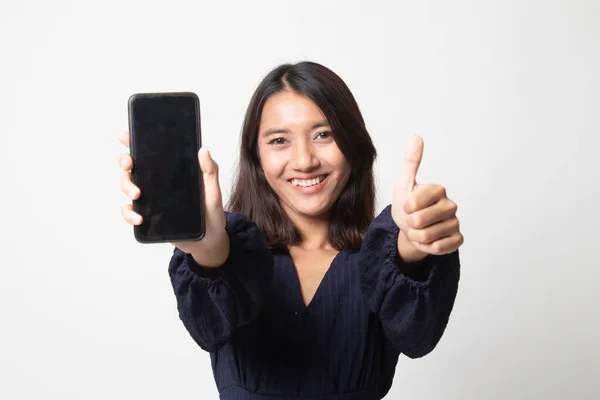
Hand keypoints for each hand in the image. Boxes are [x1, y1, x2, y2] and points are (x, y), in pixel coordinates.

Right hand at [118, 131, 228, 263]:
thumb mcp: (213, 191)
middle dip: (124, 162)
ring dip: (126, 187)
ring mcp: (150, 200)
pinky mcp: (148, 217)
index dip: (134, 142)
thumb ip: (210, 171)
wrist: (208, 241)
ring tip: (137, 194)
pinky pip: (129, 212)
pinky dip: (128, 213)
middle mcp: (157, 183)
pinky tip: (139, 218)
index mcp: (171, 172)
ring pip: (127, 187)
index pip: (150, 154)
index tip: (125, 136)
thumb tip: (204, 150)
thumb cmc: (210, 213)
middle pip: (132, 168)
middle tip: (129, 164)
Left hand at [391, 136, 463, 261]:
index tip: (407, 205)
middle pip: (420, 220)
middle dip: (409, 224)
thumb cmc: (406, 206)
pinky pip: (438, 248)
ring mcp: (455, 223)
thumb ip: (411, 162)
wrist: (409, 230)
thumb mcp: (403, 184)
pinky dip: (427, 247)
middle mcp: (450, 205)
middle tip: (412, 220)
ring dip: (416, 237)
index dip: (406, 206)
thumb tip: (416, 137)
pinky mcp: (457, 239)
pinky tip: (428, 240)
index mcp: (438, 190)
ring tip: (418, 230)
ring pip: (427, 236)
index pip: (416, 201)